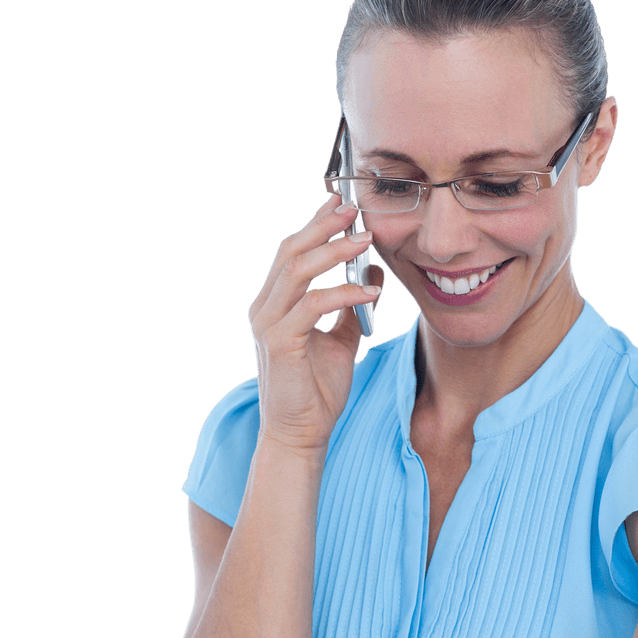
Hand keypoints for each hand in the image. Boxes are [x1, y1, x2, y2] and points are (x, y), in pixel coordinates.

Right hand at [249, 193, 383, 452]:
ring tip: (363, 238)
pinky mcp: (280, 344)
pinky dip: (341, 293)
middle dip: (323, 226)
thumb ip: (351, 308)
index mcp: (276, 304)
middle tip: (354, 208)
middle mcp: (265, 308)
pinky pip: (312, 306)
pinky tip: (368, 292)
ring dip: (332, 251)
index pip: (293, 251)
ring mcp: (268, 324)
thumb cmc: (316, 391)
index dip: (316, 223)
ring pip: (296, 271)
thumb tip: (372, 275)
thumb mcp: (341, 341)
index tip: (343, 202)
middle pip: (290, 251)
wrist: (300, 435)